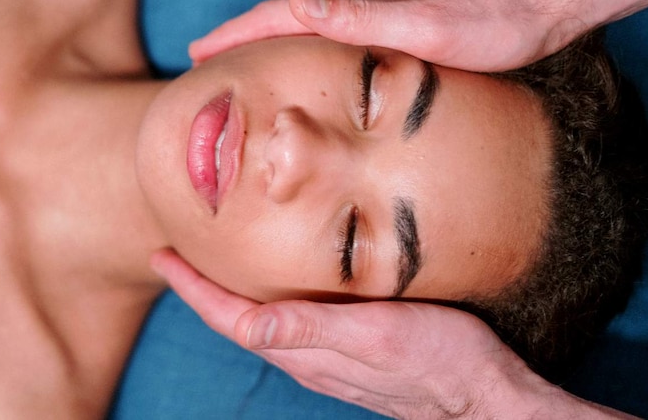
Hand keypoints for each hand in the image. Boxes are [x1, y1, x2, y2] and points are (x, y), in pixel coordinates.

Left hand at [151, 249, 635, 418]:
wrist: (484, 394)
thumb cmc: (438, 360)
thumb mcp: (377, 335)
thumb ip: (313, 328)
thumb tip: (248, 324)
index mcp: (304, 350)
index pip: (229, 317)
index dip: (192, 287)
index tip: (162, 255)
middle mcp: (307, 355)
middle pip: (237, 320)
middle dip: (202, 288)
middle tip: (177, 252)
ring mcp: (327, 356)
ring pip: (261, 321)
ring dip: (230, 292)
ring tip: (213, 263)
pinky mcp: (350, 349)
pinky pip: (291, 322)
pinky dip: (267, 296)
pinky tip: (277, 281)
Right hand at [190, 0, 647, 72]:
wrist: (538, 3)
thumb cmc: (488, 22)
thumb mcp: (425, 27)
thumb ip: (361, 16)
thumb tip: (297, 3)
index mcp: (358, 5)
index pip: (280, 15)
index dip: (236, 33)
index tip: (199, 51)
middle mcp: (361, 2)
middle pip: (285, 15)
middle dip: (240, 34)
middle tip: (204, 57)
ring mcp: (377, 7)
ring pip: (307, 21)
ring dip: (268, 37)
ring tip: (242, 57)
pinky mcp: (394, 17)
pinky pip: (333, 28)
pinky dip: (303, 40)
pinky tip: (307, 54)